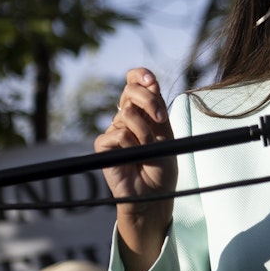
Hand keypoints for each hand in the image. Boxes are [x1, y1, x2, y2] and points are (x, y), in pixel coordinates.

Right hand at [95, 67, 177, 270]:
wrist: (154, 194)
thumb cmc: (162, 164)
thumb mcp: (166, 132)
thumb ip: (157, 107)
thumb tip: (150, 80)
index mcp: (143, 110)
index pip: (136, 81)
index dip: (141, 76)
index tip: (151, 81)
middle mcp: (126, 117)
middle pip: (130, 89)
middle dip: (149, 101)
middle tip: (160, 119)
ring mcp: (113, 130)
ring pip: (127, 114)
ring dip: (145, 132)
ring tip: (148, 150)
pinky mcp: (103, 146)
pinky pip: (117, 134)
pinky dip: (131, 145)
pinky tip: (133, 158)